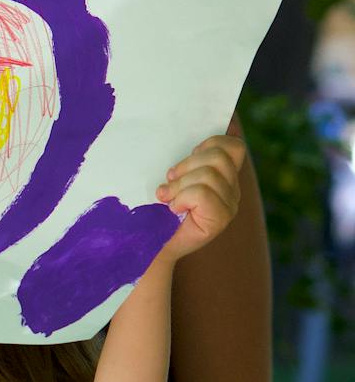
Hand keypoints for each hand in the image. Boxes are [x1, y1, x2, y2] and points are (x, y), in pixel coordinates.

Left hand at [155, 133, 246, 262]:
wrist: (146, 245)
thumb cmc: (154, 210)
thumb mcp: (170, 179)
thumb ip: (185, 162)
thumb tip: (191, 136)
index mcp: (224, 177)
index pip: (234, 147)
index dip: (210, 145)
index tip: (186, 159)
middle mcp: (232, 190)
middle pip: (218, 157)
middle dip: (186, 166)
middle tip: (169, 183)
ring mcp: (229, 205)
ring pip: (209, 174)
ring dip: (180, 185)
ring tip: (167, 199)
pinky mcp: (220, 219)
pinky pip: (202, 193)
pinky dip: (182, 198)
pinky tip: (173, 210)